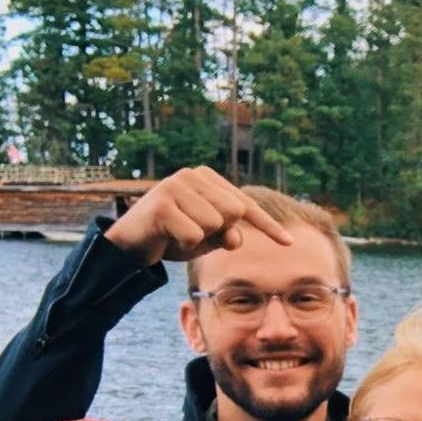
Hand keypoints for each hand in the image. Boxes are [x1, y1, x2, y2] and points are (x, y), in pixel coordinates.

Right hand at [104, 166, 292, 266]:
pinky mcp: (162, 203)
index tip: (290, 243)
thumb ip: (228, 236)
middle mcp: (192, 175)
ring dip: (199, 239)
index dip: (268, 226)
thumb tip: (236, 237)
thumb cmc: (174, 238)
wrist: (131, 245)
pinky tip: (168, 238)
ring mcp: (175, 185)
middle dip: (219, 232)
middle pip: (234, 213)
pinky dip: (185, 245)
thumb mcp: (208, 239)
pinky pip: (194, 235)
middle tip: (193, 233)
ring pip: (215, 225)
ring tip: (178, 234)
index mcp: (207, 179)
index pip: (245, 205)